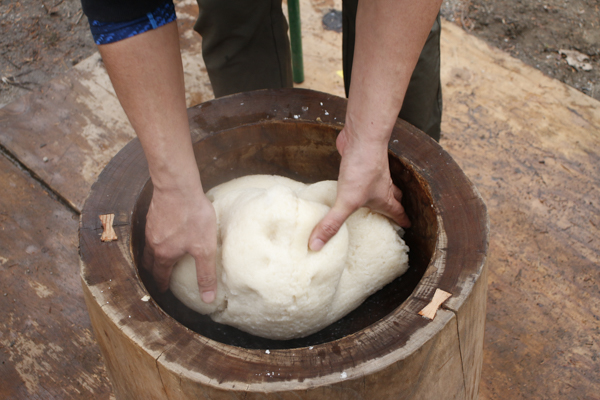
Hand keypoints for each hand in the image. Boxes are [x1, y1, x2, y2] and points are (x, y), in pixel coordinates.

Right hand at [142, 185, 217, 302]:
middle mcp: (153, 243)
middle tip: (159, 277)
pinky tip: (165, 233)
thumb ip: (206, 274)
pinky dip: (156, 239)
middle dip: (154, 272)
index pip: (159, 275)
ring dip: (153, 255)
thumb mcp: (204, 248)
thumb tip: (208, 299)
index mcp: (164, 255)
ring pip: (148, 246)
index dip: (162, 285)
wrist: (177, 186)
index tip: (163, 291)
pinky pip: (151, 232)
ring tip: (161, 258)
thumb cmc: (192, 216)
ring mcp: (151, 227)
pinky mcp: (153, 213)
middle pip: (149, 262)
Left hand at [308, 127, 410, 250]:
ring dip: (381, 192)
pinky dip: (361, 180)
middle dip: (396, 207)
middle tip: (395, 214)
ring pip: (381, 185)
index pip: (397, 213)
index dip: (402, 220)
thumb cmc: (363, 169)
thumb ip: (332, 223)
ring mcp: (372, 173)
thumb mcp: (347, 201)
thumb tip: (317, 245)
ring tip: (374, 200)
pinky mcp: (359, 162)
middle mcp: (381, 185)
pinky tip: (350, 181)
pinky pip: (363, 174)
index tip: (407, 226)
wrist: (363, 138)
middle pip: (394, 198)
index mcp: (384, 198)